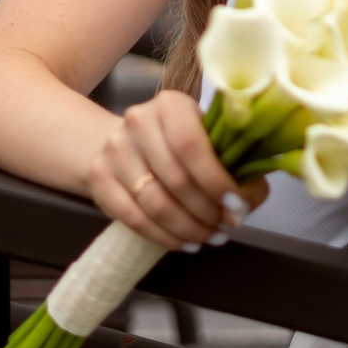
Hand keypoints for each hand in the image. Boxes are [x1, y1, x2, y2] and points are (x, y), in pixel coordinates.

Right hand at [86, 90, 269, 250]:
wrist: (124, 143)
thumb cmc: (177, 144)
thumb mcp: (207, 139)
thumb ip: (236, 164)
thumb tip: (247, 200)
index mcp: (171, 105)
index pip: (192, 145)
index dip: (216, 181)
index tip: (236, 206)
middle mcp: (138, 121)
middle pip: (176, 179)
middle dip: (206, 211)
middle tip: (224, 227)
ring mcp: (114, 150)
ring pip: (155, 203)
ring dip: (188, 228)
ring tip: (209, 237)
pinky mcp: (99, 177)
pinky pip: (134, 218)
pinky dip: (163, 236)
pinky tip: (183, 242)